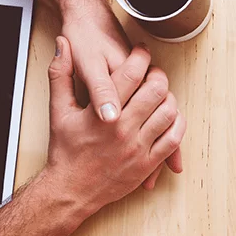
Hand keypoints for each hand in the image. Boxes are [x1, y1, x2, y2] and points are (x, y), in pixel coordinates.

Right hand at [38, 37, 186, 214]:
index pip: (131, 74)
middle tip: (154, 73)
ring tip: (161, 94)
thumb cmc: (65, 151)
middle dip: (158, 75)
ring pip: (168, 112)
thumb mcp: (58, 110)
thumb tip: (62, 45)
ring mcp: (138, 148)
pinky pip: (174, 140)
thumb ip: (61, 74)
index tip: (142, 52)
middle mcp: (122, 129)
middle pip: (156, 90)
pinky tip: (170, 116)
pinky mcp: (147, 164)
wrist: (70, 190)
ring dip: (169, 98)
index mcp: (102, 113)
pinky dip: (177, 124)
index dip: (141, 57)